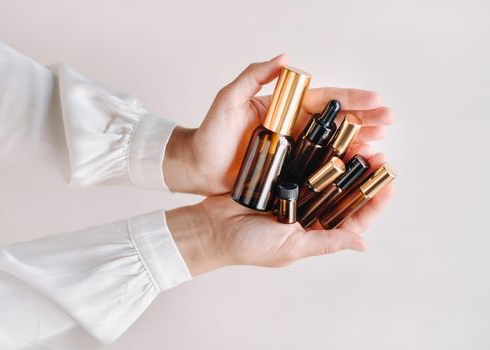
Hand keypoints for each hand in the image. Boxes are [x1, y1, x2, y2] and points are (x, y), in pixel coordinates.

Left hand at [163, 54, 393, 194]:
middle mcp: (293, 127)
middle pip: (335, 122)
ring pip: (332, 144)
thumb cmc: (210, 132)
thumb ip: (253, 77)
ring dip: (358, 142)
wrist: (197, 166)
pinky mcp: (288, 171)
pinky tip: (357, 167)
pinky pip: (318, 168)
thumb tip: (285, 58)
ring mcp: (292, 150)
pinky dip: (339, 166)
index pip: (324, 100)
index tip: (375, 99)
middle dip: (364, 120)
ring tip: (381, 144)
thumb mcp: (229, 99)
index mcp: (284, 108)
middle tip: (389, 121)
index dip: (350, 99)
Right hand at [166, 148, 394, 275]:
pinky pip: (305, 163)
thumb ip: (326, 242)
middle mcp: (310, 213)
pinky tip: (331, 139)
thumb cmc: (249, 246)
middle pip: (344, 192)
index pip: (355, 218)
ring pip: (328, 174)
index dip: (374, 201)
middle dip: (363, 175)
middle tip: (376, 154)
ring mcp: (296, 194)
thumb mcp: (291, 247)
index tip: (389, 182)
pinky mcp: (281, 178)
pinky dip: (319, 152)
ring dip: (345, 160)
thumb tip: (363, 244)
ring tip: (360, 142)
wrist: (212, 228)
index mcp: (316, 232)